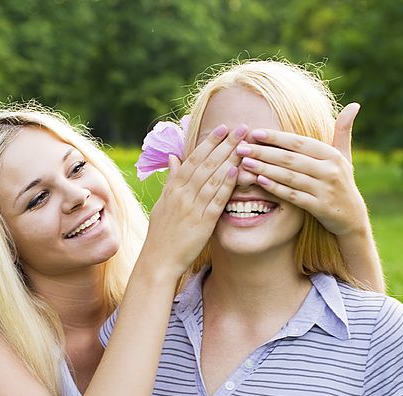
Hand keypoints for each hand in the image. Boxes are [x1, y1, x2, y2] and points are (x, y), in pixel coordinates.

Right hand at [141, 123, 243, 278]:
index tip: (221, 127)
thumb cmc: (161, 234)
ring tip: (244, 143)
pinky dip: (226, 185)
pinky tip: (237, 171)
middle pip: (205, 164)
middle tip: (240, 127)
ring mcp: (192, 209)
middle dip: (224, 144)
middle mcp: (182, 195)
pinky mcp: (202, 223)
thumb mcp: (162, 203)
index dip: (208, 143)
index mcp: (172, 190)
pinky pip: (216, 200)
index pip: (192, 160)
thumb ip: (171, 180)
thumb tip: (173, 157)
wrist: (158, 261)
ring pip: (212, 178)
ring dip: (229, 159)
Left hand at [235, 103, 369, 236]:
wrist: (351, 216)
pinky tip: (259, 181)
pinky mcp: (319, 207)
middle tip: (241, 148)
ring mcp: (324, 189)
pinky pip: (292, 196)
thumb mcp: (344, 156)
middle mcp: (330, 170)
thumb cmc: (342, 181)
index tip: (254, 133)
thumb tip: (354, 104)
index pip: (299, 143)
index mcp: (332, 155)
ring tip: (244, 163)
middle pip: (290, 159)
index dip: (276, 138)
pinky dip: (275, 188)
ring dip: (264, 169)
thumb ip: (342, 131)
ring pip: (289, 177)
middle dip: (263, 152)